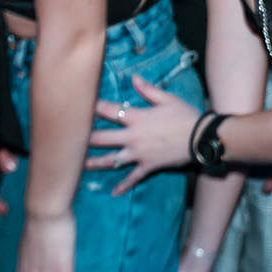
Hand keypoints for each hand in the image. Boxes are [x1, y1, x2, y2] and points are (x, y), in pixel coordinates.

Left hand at [86, 74, 203, 194]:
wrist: (200, 138)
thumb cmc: (185, 115)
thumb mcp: (167, 99)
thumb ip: (148, 90)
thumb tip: (133, 78)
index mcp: (137, 117)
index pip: (110, 111)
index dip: (94, 107)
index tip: (80, 105)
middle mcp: (133, 136)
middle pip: (103, 138)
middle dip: (86, 138)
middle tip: (70, 139)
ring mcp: (139, 153)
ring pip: (112, 159)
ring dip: (96, 163)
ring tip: (81, 166)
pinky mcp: (148, 166)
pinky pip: (133, 178)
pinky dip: (123, 186)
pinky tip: (114, 192)